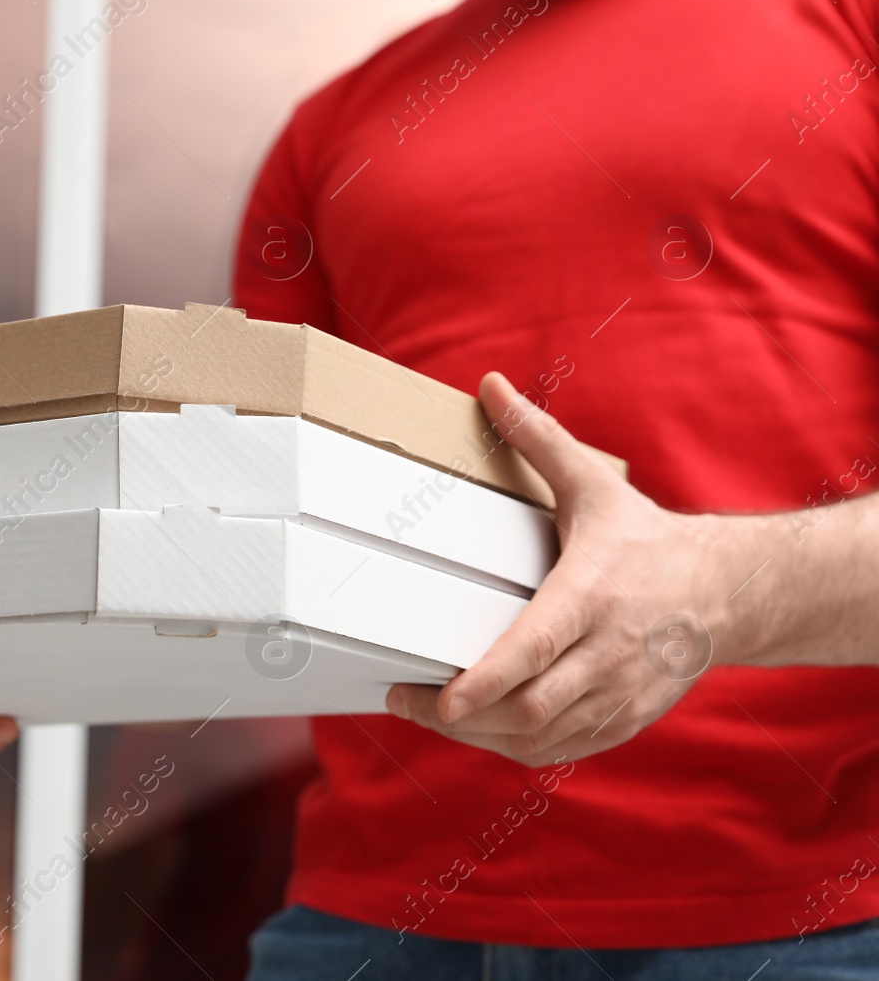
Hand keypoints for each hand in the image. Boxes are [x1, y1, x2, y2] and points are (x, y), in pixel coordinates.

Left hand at [384, 371, 753, 765]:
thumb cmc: (646, 539)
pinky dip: (514, 747)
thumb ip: (536, 439)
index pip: (534, 649)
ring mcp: (619, 694)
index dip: (486, 681)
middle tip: (406, 700)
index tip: (440, 697)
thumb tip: (489, 386)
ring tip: (429, 715)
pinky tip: (478, 731)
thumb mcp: (594, 485)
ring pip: (540, 737)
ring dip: (479, 737)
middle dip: (462, 717)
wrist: (729, 592)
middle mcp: (607, 653)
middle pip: (530, 707)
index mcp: (592, 596)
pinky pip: (561, 750)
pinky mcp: (624, 720)